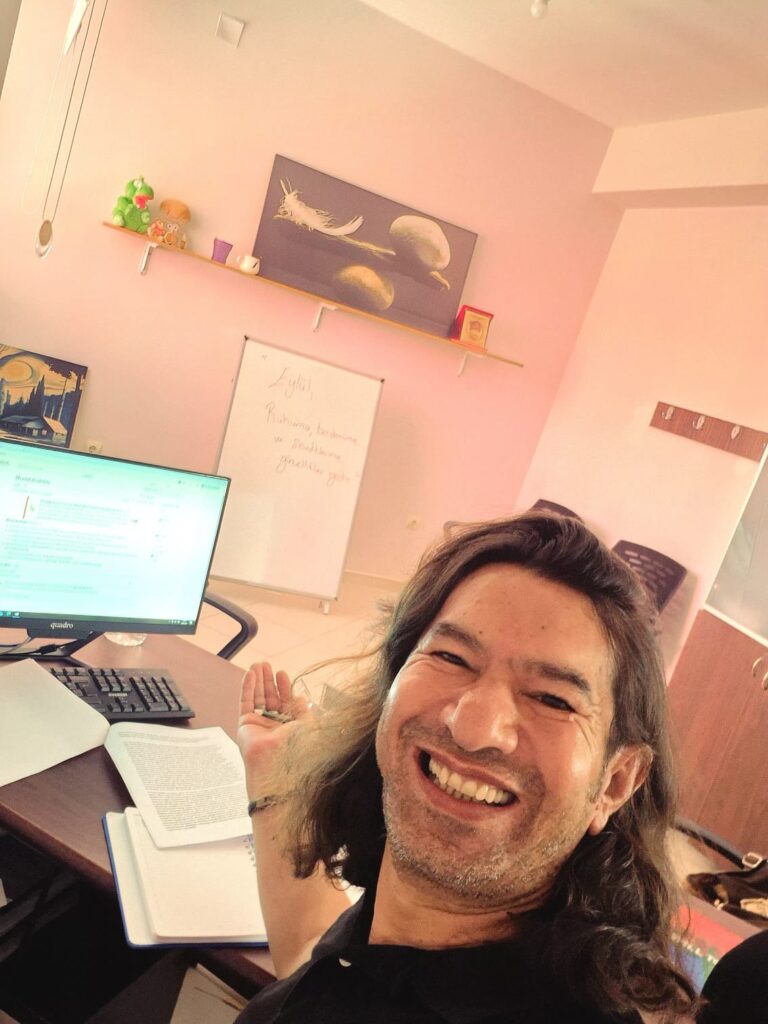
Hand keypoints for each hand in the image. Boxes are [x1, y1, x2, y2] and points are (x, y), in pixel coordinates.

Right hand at [237, 662, 309, 787]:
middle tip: (266, 664)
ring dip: (257, 680)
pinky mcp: (244, 724)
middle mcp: (272, 725)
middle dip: (268, 680)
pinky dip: (247, 687)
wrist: (278, 763)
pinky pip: (245, 702)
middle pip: (269, 697)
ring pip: (257, 697)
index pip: (284, 702)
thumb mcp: (306, 725)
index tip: (282, 673)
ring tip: (257, 664)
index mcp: (287, 726)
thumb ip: (304, 710)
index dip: (283, 687)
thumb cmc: (295, 748)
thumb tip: (301, 697)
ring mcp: (258, 725)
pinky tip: (249, 675)